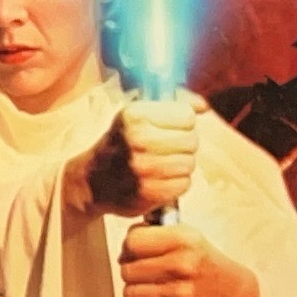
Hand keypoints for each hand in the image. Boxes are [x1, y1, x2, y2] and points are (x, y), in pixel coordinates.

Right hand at [65, 93, 200, 222]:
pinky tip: (159, 180)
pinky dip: (176, 184)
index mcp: (135, 115)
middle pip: (192, 141)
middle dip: (183, 145)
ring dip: (180, 165)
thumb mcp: (137, 116)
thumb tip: (203, 106)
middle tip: (166, 149)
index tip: (168, 128)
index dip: (181, 123)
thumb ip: (172, 105)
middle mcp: (138, 140)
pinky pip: (184, 184)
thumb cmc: (121, 144)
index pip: (186, 116)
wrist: (92, 181)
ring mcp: (143, 168)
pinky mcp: (149, 192)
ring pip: (190, 163)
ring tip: (161, 165)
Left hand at [119, 222, 261, 296]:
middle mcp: (182, 266)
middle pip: (127, 269)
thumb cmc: (209, 266)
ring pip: (130, 293)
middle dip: (130, 271)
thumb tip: (125, 242)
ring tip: (149, 289)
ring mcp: (181, 294)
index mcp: (184, 240)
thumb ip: (156, 233)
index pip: (133, 241)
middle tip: (142, 273)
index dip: (128, 247)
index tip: (133, 252)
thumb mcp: (189, 237)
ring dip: (135, 292)